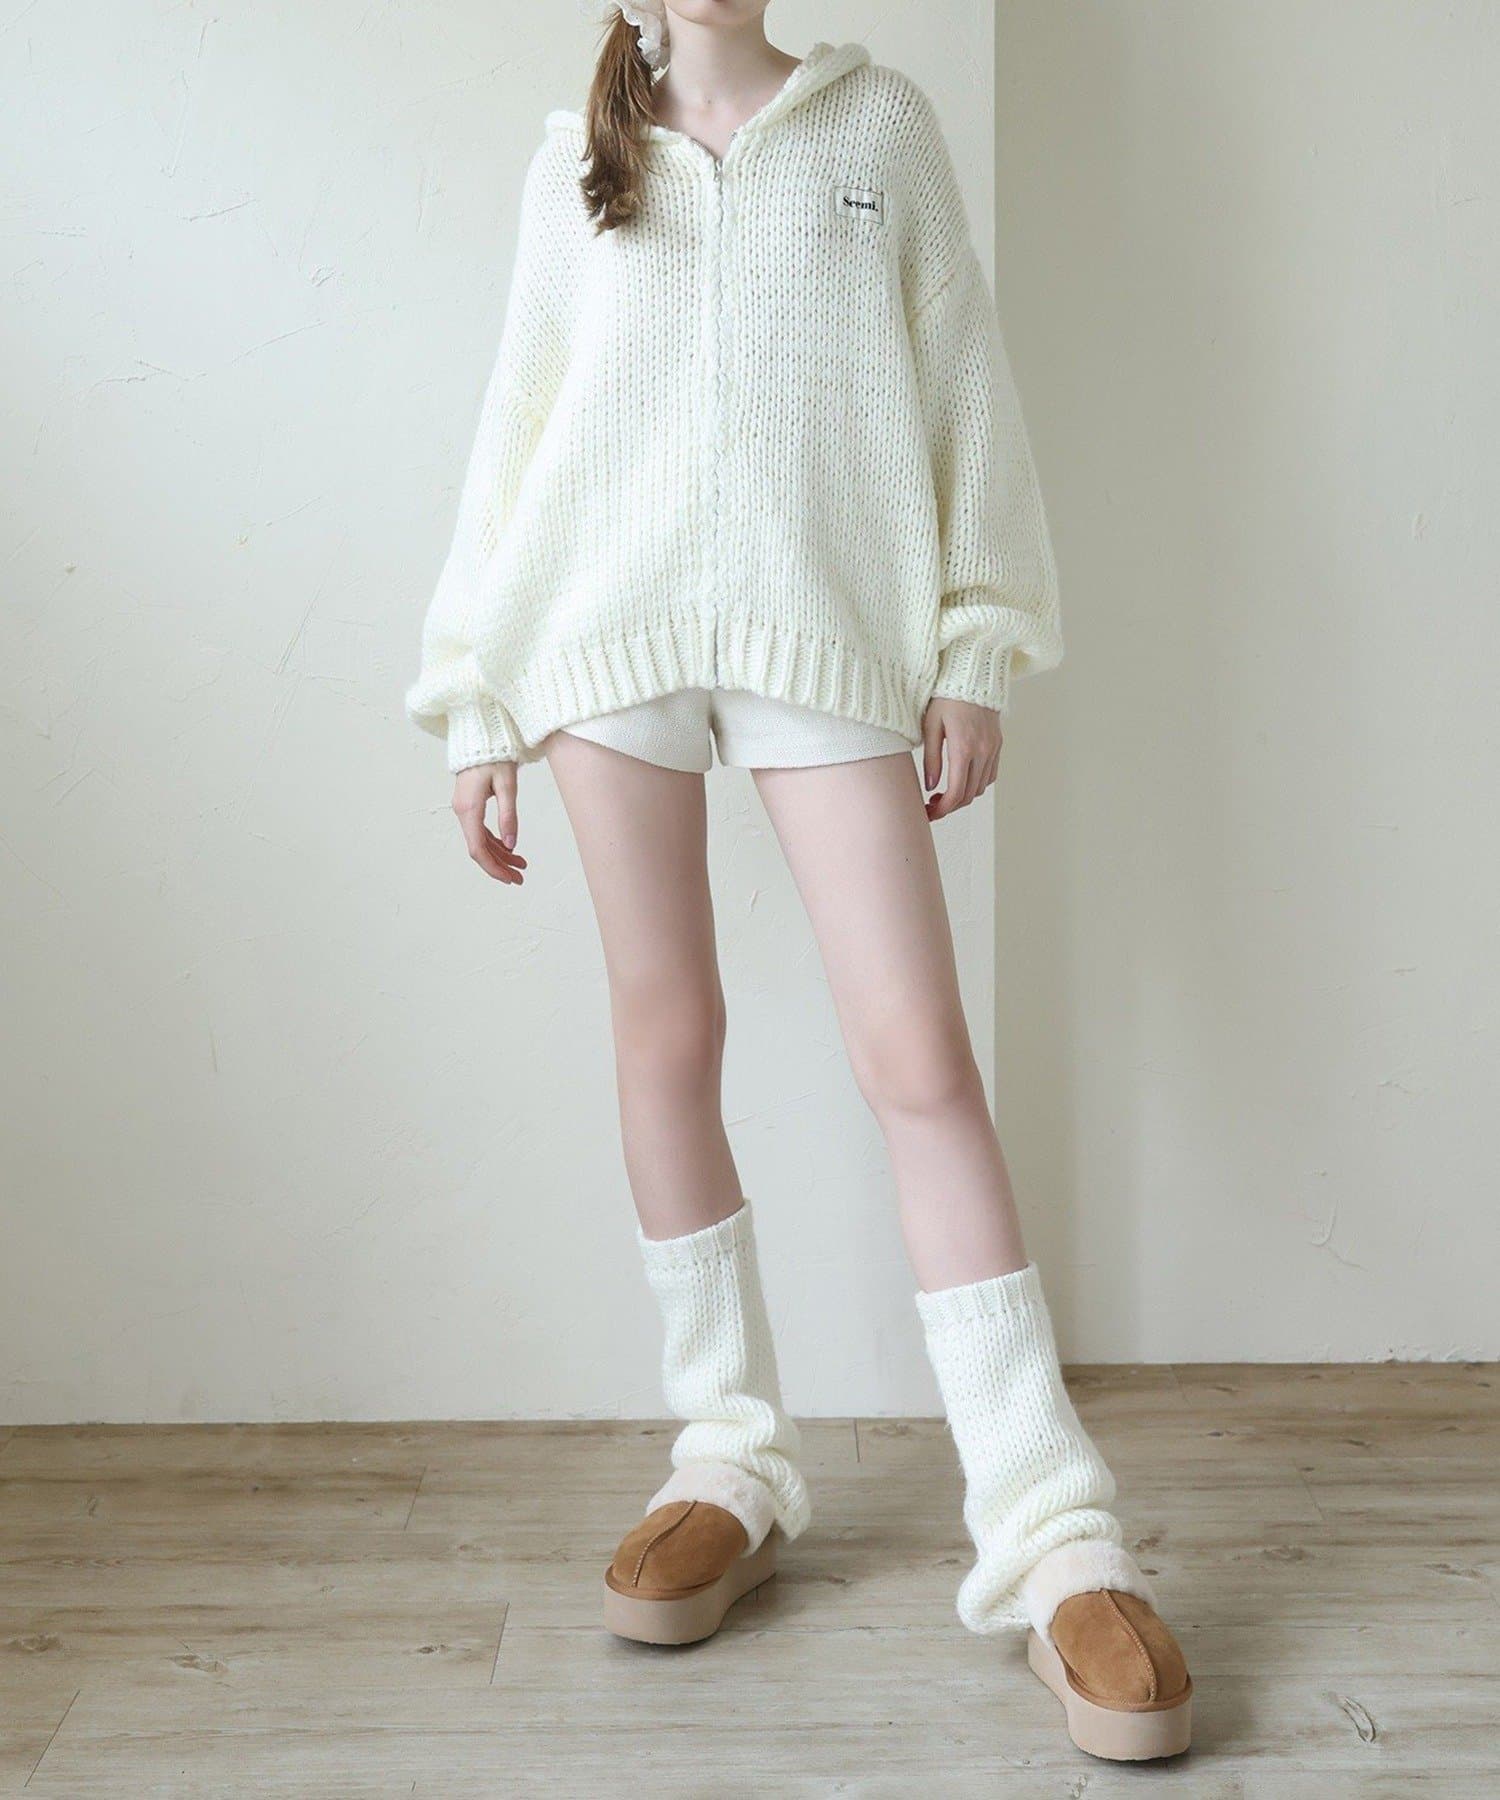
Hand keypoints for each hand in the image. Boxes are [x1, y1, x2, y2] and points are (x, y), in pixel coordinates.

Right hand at [451, 762, 526, 884]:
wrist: (480, 736)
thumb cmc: (494, 755)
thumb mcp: (507, 785)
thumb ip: (509, 815)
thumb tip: (512, 844)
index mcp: (469, 808)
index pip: (478, 848)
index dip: (493, 868)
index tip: (510, 879)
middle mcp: (462, 811)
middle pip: (478, 849)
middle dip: (499, 866)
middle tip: (520, 878)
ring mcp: (464, 809)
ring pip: (480, 841)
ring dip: (499, 855)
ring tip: (520, 865)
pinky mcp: (469, 806)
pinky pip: (480, 831)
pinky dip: (495, 842)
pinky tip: (509, 848)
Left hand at [921, 698, 1001, 821]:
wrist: (972, 677)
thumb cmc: (946, 698)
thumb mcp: (931, 726)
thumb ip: (931, 759)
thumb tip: (930, 787)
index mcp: (963, 748)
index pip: (956, 792)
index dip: (943, 809)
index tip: (929, 813)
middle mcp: (982, 751)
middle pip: (969, 795)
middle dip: (951, 807)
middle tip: (932, 806)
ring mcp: (993, 749)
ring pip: (981, 787)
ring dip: (963, 797)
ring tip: (943, 794)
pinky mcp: (998, 745)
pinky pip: (990, 775)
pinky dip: (976, 784)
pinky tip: (961, 780)